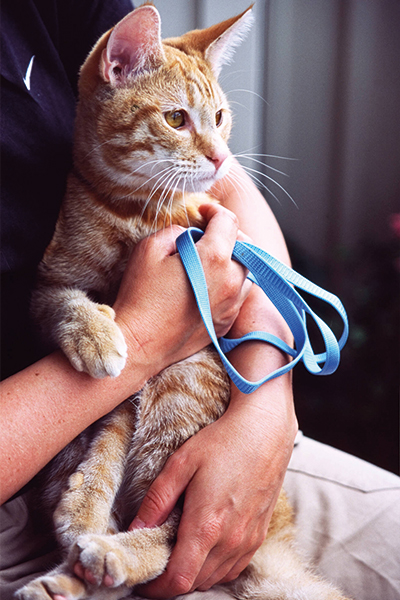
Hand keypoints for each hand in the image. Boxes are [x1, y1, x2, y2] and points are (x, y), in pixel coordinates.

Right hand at [113, 203, 251, 378]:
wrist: (140, 343)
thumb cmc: (140, 296)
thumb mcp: (149, 249)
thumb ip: (175, 231)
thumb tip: (188, 234)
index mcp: (214, 258)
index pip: (229, 222)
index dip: (215, 210)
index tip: (203, 211)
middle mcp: (230, 281)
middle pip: (246, 246)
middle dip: (229, 234)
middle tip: (209, 233)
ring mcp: (231, 304)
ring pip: (246, 272)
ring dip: (233, 260)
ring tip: (211, 259)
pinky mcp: (226, 322)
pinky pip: (238, 295)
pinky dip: (230, 283)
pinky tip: (208, 284)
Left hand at [129, 373, 296, 597]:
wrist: (264, 430)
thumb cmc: (222, 442)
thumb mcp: (181, 464)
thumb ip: (157, 501)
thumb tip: (135, 529)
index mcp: (206, 526)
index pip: (178, 580)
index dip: (156, 589)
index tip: (142, 579)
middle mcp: (230, 541)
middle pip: (195, 583)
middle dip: (171, 580)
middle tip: (156, 560)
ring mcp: (248, 540)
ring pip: (215, 578)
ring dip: (193, 574)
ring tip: (178, 552)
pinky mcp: (259, 535)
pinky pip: (233, 567)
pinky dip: (215, 567)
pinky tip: (205, 546)